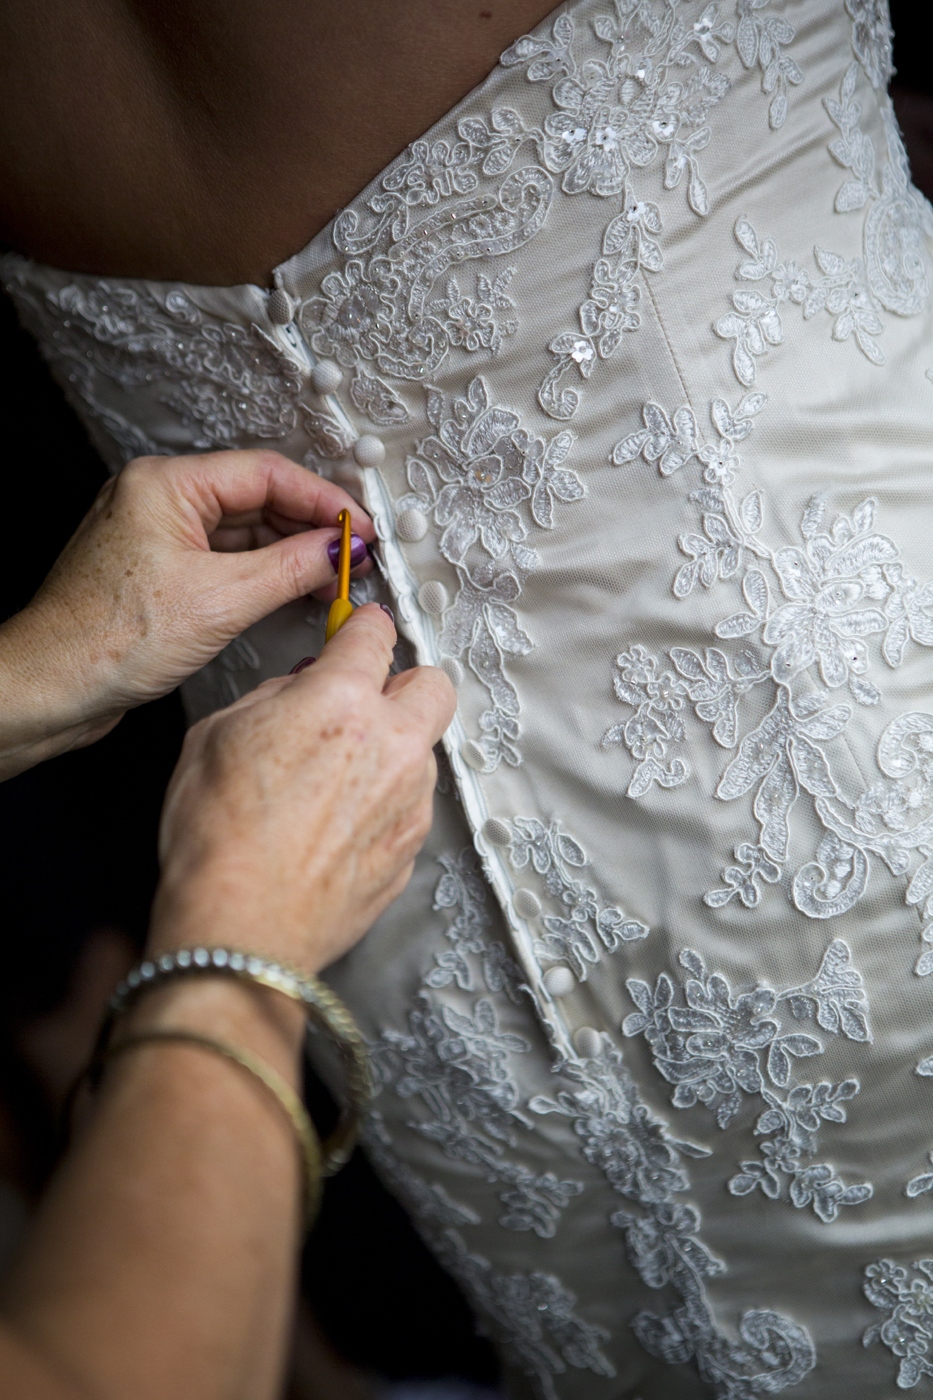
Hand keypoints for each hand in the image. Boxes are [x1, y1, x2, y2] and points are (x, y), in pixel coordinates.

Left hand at [0, 450, 374, 777]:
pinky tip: (292, 592)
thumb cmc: (107, 641)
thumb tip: (341, 549)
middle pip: (256, 498)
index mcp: (163, 484)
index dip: (323, 500)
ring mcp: (156, 534)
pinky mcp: (158, 570)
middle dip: (309, 528)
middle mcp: (157, 499)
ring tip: (331, 580)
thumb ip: (292, 568)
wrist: (49, 688)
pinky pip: (223, 558)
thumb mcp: (220, 601)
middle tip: (354, 558)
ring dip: (289, 554)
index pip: (265, 473)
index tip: (362, 528)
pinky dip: (261, 574)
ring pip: (242, 531)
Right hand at [151, 605, 455, 973]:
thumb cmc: (218, 837)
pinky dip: (384, 805)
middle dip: (404, 683)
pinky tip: (336, 827)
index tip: (359, 631)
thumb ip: (274, 696)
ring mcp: (409, 802)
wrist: (240, 930)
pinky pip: (410, 806)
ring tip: (335, 782)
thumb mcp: (217, 735)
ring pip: (422, 751)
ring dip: (392, 752)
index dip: (362, 627)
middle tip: (364, 700)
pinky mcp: (410, 850)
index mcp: (342, 703)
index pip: (373, 636)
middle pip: (433, 685)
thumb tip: (301, 687)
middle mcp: (392, 746)